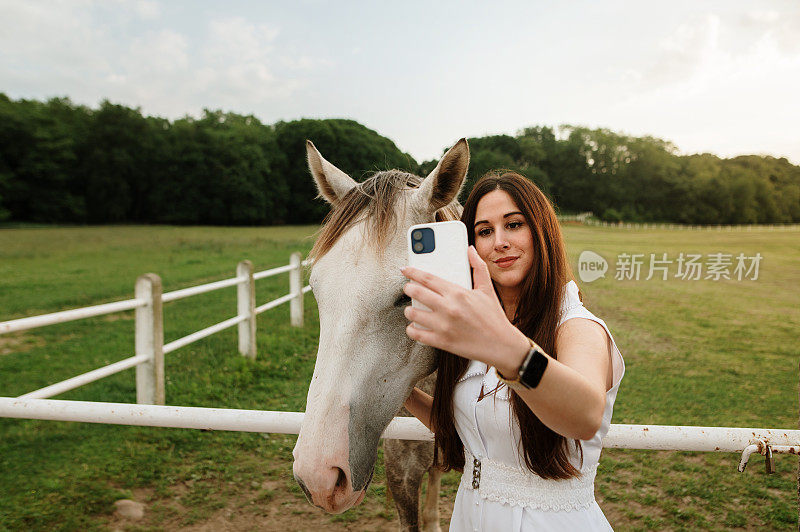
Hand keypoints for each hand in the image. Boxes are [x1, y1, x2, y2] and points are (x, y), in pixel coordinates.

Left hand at [401, 246, 529, 373]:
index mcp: (458, 293)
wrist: (501, 345)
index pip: (428, 278)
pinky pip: (416, 334)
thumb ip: (478, 267)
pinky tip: (415, 326)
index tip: (405, 270)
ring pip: (413, 313)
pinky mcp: (441, 341)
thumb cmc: (493, 317)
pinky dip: (412, 329)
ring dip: (408, 310)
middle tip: (408, 288)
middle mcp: (448, 308)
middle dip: (408, 288)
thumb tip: (470, 250)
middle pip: (417, 292)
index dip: (412, 272)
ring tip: (412, 308)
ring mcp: (443, 326)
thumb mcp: (487, 289)